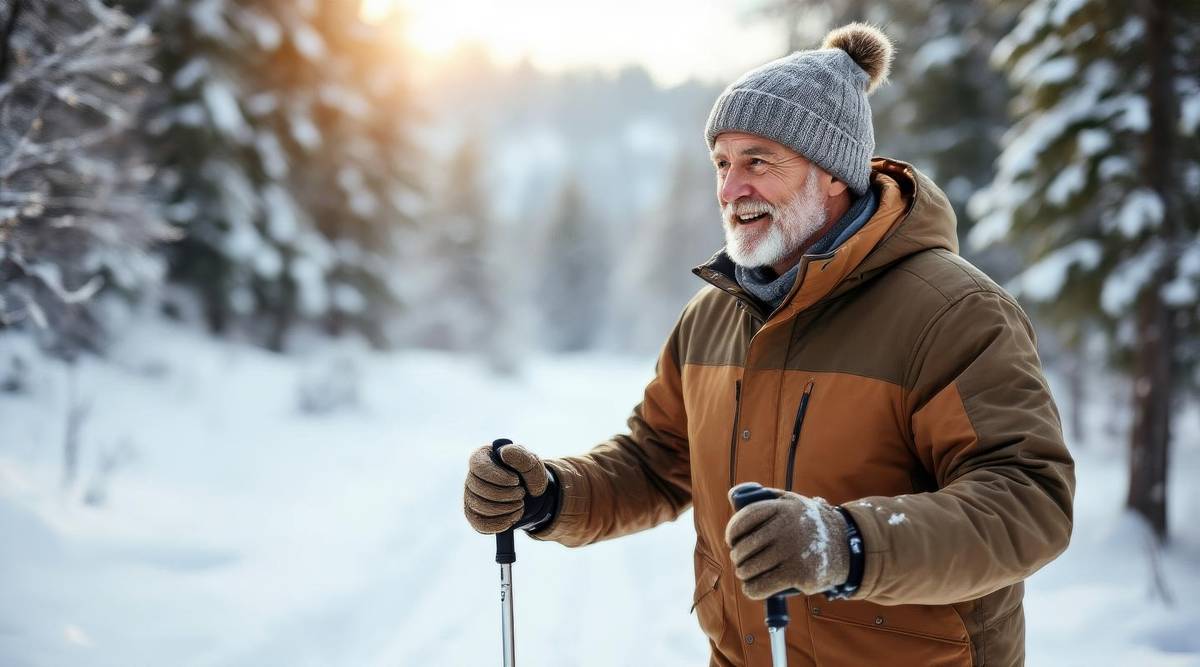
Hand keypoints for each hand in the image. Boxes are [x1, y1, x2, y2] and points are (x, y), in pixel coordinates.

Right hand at [463, 443, 551, 533]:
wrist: (531, 496)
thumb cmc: (527, 474)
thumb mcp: (531, 463)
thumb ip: (520, 456)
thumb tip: (504, 453)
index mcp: (482, 457)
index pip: (479, 466)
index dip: (497, 476)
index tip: (516, 481)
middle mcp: (472, 476)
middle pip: (477, 488)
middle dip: (504, 494)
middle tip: (522, 493)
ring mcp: (470, 497)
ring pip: (479, 506)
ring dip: (504, 508)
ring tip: (520, 504)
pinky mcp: (474, 515)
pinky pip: (480, 523)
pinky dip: (500, 523)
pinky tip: (514, 516)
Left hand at [725, 488, 849, 598]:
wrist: (847, 546)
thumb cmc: (811, 524)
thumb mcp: (793, 502)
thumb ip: (767, 498)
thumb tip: (733, 496)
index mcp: (784, 508)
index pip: (745, 519)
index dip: (732, 531)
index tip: (731, 540)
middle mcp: (787, 528)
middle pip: (745, 547)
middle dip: (738, 557)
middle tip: (740, 560)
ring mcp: (793, 551)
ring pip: (750, 568)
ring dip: (744, 574)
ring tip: (745, 573)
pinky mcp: (799, 574)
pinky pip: (762, 586)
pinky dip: (751, 589)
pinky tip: (751, 588)